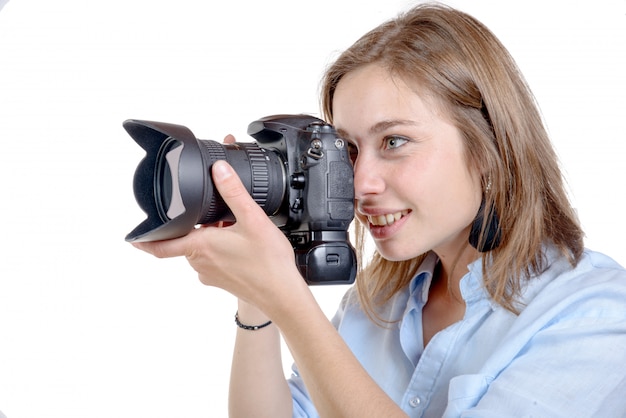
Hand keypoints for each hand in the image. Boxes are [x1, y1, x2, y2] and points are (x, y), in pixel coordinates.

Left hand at [132, 148, 304, 310]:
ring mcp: (211, 274)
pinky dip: (220, 249)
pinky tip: (241, 245)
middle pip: (186, 240)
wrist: (283, 295)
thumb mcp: (252, 219)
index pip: (160, 246)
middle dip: (196, 225)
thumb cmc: (268, 263)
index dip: (144, 241)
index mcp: (201, 247)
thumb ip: (233, 192)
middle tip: (214, 215)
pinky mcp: (222, 281)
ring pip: (201, 250)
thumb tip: (219, 170)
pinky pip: (213, 261)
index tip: (132, 237)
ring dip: (210, 237)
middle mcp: (200, 263)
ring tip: (234, 228)